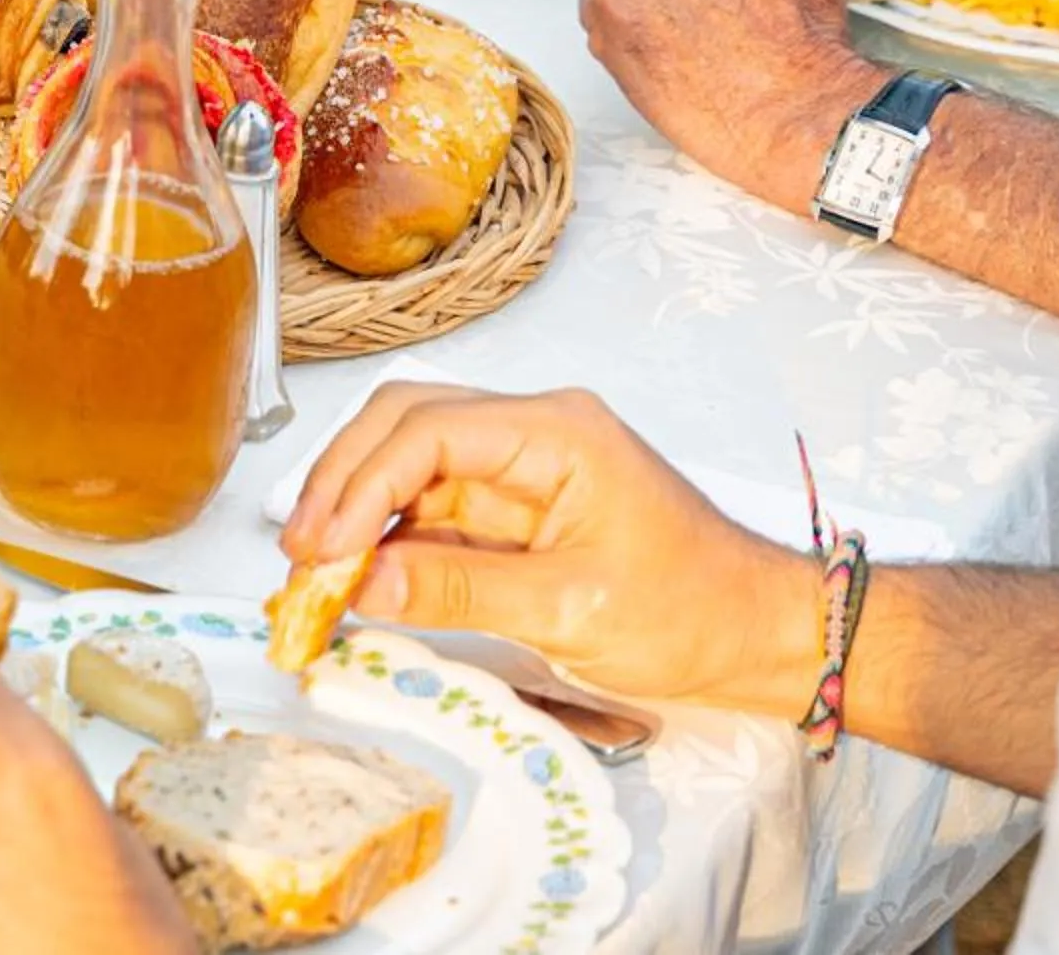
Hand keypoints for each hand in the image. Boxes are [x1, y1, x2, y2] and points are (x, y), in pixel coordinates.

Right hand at [281, 383, 817, 711]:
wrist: (758, 634)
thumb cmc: (695, 611)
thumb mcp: (574, 610)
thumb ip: (461, 590)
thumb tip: (361, 581)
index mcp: (557, 431)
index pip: (427, 430)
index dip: (361, 486)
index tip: (320, 549)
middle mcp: (530, 431)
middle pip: (401, 423)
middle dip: (340, 485)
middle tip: (300, 557)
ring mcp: (516, 467)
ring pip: (404, 461)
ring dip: (353, 511)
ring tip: (314, 573)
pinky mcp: (507, 508)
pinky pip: (426, 508)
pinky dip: (382, 541)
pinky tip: (353, 578)